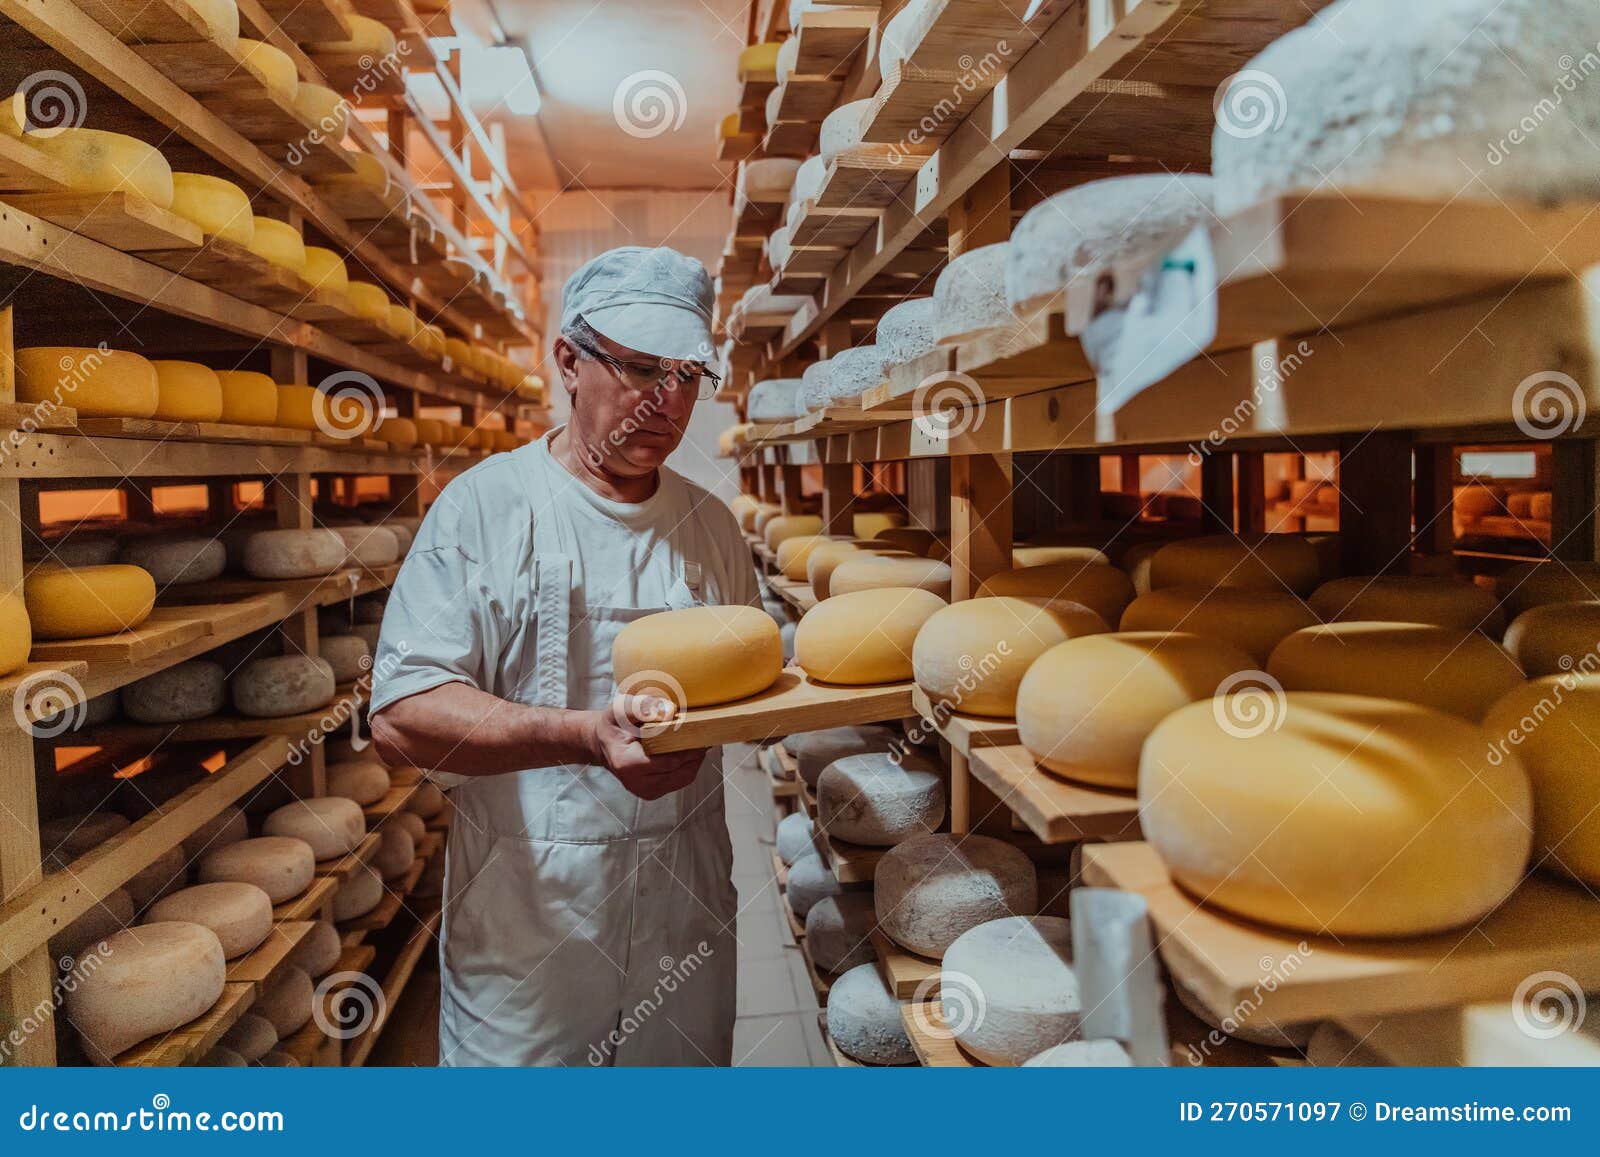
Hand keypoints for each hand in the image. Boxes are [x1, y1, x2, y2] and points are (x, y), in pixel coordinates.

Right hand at [587, 694, 708, 800]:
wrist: (604, 743)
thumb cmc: (614, 724)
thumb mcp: (622, 708)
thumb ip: (644, 707)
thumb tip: (669, 711)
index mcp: (628, 764)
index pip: (669, 761)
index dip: (689, 748)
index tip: (702, 731)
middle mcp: (637, 783)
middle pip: (680, 771)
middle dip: (696, 753)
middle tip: (706, 733)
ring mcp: (646, 791)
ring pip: (684, 778)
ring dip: (695, 760)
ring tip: (700, 740)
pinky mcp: (653, 793)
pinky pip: (679, 780)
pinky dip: (688, 765)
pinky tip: (690, 750)